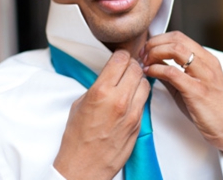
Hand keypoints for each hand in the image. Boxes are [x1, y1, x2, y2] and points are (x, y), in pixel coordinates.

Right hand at [54, 50, 150, 179]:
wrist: (84, 166)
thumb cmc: (77, 138)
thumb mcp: (80, 103)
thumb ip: (98, 86)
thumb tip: (109, 76)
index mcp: (101, 92)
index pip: (120, 60)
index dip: (120, 55)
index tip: (119, 56)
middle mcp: (119, 100)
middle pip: (135, 68)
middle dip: (131, 65)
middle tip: (125, 67)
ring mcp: (131, 112)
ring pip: (145, 82)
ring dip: (138, 79)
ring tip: (129, 82)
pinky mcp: (138, 123)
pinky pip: (145, 99)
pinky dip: (140, 94)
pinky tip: (132, 97)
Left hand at [141, 31, 222, 164]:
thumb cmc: (209, 108)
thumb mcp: (191, 85)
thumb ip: (173, 73)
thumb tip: (151, 63)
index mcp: (207, 58)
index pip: (179, 36)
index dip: (158, 39)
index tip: (146, 49)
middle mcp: (208, 63)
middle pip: (176, 39)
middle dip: (154, 44)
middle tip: (142, 55)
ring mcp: (205, 76)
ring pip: (176, 50)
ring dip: (155, 53)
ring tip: (145, 63)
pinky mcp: (198, 91)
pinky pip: (173, 72)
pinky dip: (157, 69)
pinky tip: (149, 73)